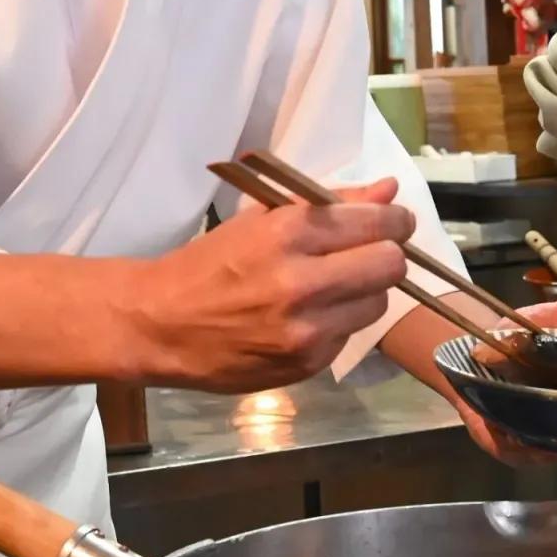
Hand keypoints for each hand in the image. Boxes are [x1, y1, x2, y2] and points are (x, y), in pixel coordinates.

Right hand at [126, 178, 414, 391]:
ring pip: (377, 303)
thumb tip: (388, 191)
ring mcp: (307, 330)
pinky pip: (349, 334)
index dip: (395, 221)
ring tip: (333, 285)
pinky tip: (310, 315)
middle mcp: (303, 283)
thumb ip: (330, 204)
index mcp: (289, 234)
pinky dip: (340, 321)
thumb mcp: (261, 219)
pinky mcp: (306, 364)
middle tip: (371, 251)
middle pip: (390, 265)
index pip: (376, 224)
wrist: (161, 324)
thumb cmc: (210, 262)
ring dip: (365, 290)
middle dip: (387, 254)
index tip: (395, 221)